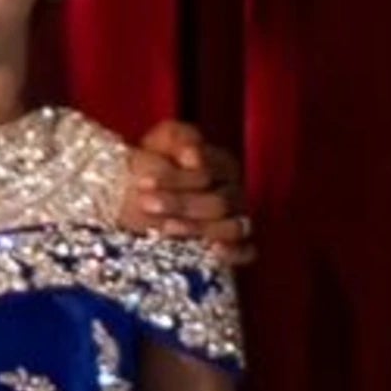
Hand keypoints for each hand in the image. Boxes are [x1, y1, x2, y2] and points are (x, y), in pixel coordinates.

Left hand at [119, 116, 250, 265]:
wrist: (143, 194)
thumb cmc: (156, 162)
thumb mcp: (162, 141)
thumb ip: (178, 139)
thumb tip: (193, 155)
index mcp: (224, 164)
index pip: (208, 172)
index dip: (177, 178)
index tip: (143, 181)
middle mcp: (236, 192)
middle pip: (218, 202)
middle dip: (180, 204)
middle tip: (146, 204)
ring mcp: (239, 220)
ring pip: (231, 227)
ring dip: (198, 227)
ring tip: (165, 227)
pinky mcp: (238, 247)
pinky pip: (246, 251)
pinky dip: (234, 252)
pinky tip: (213, 250)